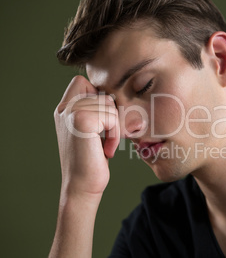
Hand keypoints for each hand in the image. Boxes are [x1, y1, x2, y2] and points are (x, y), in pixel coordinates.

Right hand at [54, 75, 119, 195]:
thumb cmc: (92, 161)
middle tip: (106, 137)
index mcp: (63, 109)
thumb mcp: (92, 131)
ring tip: (106, 144)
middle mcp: (63, 109)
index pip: (82, 82)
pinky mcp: (81, 120)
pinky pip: (111, 117)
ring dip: (115, 126)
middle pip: (102, 93)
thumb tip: (118, 95)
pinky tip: (107, 150)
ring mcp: (71, 113)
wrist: (82, 187)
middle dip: (111, 116)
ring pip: (109, 104)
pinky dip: (115, 134)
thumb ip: (96, 110)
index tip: (102, 122)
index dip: (98, 97)